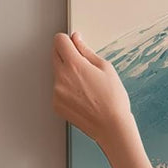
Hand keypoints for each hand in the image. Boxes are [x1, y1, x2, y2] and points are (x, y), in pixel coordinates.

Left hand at [52, 31, 137, 152]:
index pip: (59, 40)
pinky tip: (82, 97)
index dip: (67, 40)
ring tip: (86, 86)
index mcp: (74, 65)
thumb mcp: (105, 68)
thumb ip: (86, 51)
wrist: (111, 127)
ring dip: (66, 74)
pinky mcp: (56, 104)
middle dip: (66, 55)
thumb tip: (76, 40)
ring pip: (57, 73)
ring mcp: (56, 92)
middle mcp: (61, 77)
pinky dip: (66, 90)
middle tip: (83, 65)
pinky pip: (58, 90)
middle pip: (54, 54)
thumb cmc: (113, 100)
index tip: (73, 44)